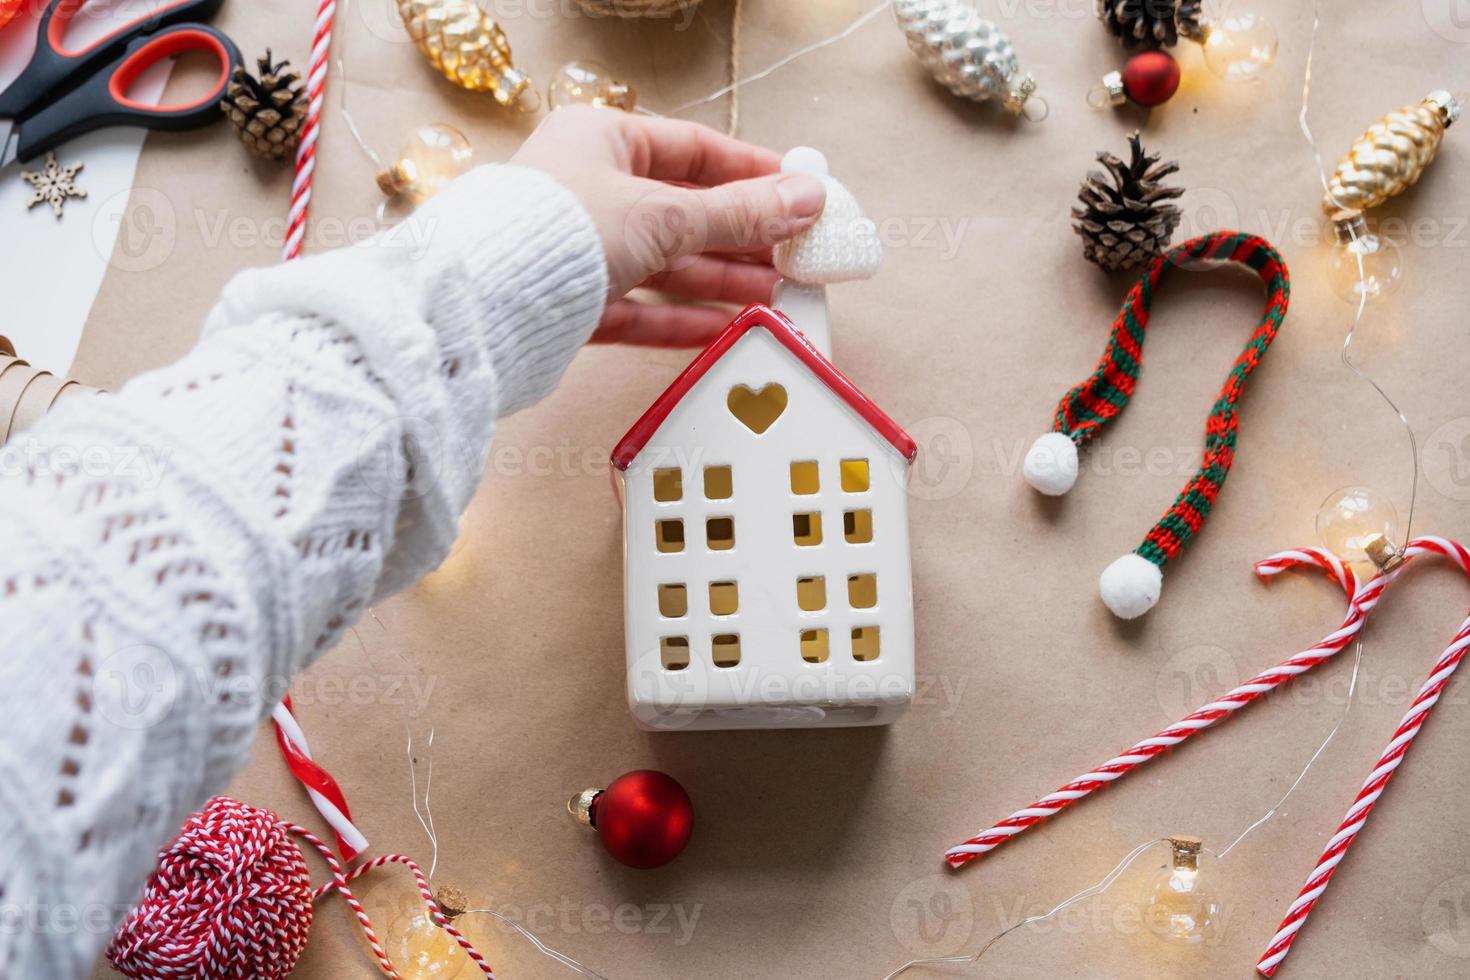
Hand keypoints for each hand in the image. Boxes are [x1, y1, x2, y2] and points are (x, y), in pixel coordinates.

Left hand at [511, 107, 826, 345]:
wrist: (482, 306)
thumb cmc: (562, 232)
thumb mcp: (664, 215)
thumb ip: (739, 213)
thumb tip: (808, 197)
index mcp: (601, 140)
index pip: (692, 149)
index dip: (750, 172)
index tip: (799, 194)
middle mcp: (588, 188)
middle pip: (682, 211)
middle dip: (740, 238)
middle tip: (794, 259)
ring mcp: (577, 249)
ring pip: (662, 263)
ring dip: (717, 281)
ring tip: (771, 298)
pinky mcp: (569, 302)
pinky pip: (635, 307)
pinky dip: (677, 319)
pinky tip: (720, 329)